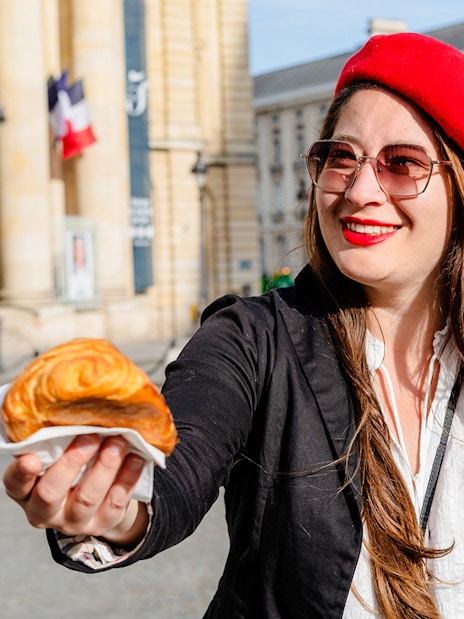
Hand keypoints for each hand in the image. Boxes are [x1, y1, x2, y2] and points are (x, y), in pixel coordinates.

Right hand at [3, 434, 148, 547]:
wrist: (94, 496)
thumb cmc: (69, 465)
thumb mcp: (56, 455)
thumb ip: (57, 440)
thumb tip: (75, 404)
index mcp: (26, 490)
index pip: (16, 484)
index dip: (22, 473)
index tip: (31, 459)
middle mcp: (44, 510)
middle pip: (51, 493)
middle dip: (72, 462)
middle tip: (91, 436)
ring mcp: (73, 520)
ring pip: (87, 498)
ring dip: (105, 467)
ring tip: (118, 441)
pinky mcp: (101, 524)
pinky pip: (115, 503)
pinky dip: (128, 478)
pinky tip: (136, 458)